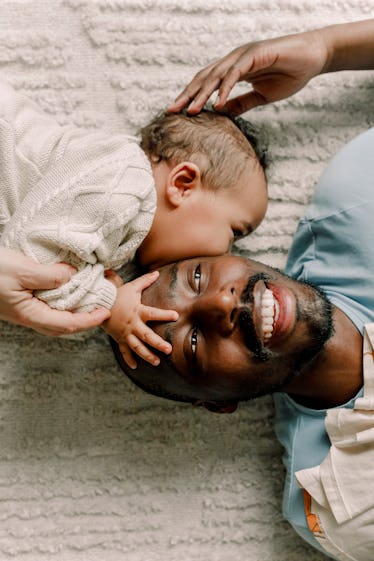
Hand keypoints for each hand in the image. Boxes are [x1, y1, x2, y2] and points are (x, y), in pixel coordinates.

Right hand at [0, 247, 109, 335]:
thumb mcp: (22, 269)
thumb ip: (50, 275)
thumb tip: (73, 276)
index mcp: (30, 314)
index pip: (68, 324)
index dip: (90, 320)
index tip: (106, 312)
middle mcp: (27, 316)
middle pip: (63, 326)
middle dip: (85, 320)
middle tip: (102, 307)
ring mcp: (22, 310)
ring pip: (54, 318)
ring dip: (74, 311)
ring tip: (89, 299)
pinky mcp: (18, 301)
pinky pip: (46, 307)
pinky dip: (61, 302)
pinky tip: (67, 290)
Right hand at [103, 270, 177, 368]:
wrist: (98, 304)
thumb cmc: (117, 295)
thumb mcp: (132, 287)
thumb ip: (145, 281)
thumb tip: (157, 273)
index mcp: (137, 311)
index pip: (153, 313)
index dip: (164, 314)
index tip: (176, 316)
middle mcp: (132, 324)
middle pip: (146, 336)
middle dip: (157, 343)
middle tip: (169, 349)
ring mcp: (125, 333)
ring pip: (137, 347)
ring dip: (147, 355)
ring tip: (157, 362)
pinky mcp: (119, 339)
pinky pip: (124, 351)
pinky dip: (128, 359)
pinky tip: (135, 367)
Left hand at [168, 29, 326, 115]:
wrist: (314, 59)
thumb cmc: (290, 75)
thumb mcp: (261, 96)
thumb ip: (241, 103)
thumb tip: (223, 114)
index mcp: (233, 69)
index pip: (206, 83)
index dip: (191, 97)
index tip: (177, 113)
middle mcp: (234, 60)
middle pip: (204, 78)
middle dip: (187, 95)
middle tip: (172, 111)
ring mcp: (243, 56)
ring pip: (216, 75)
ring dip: (202, 94)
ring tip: (191, 110)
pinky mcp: (255, 55)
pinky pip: (235, 73)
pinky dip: (225, 88)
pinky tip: (217, 103)